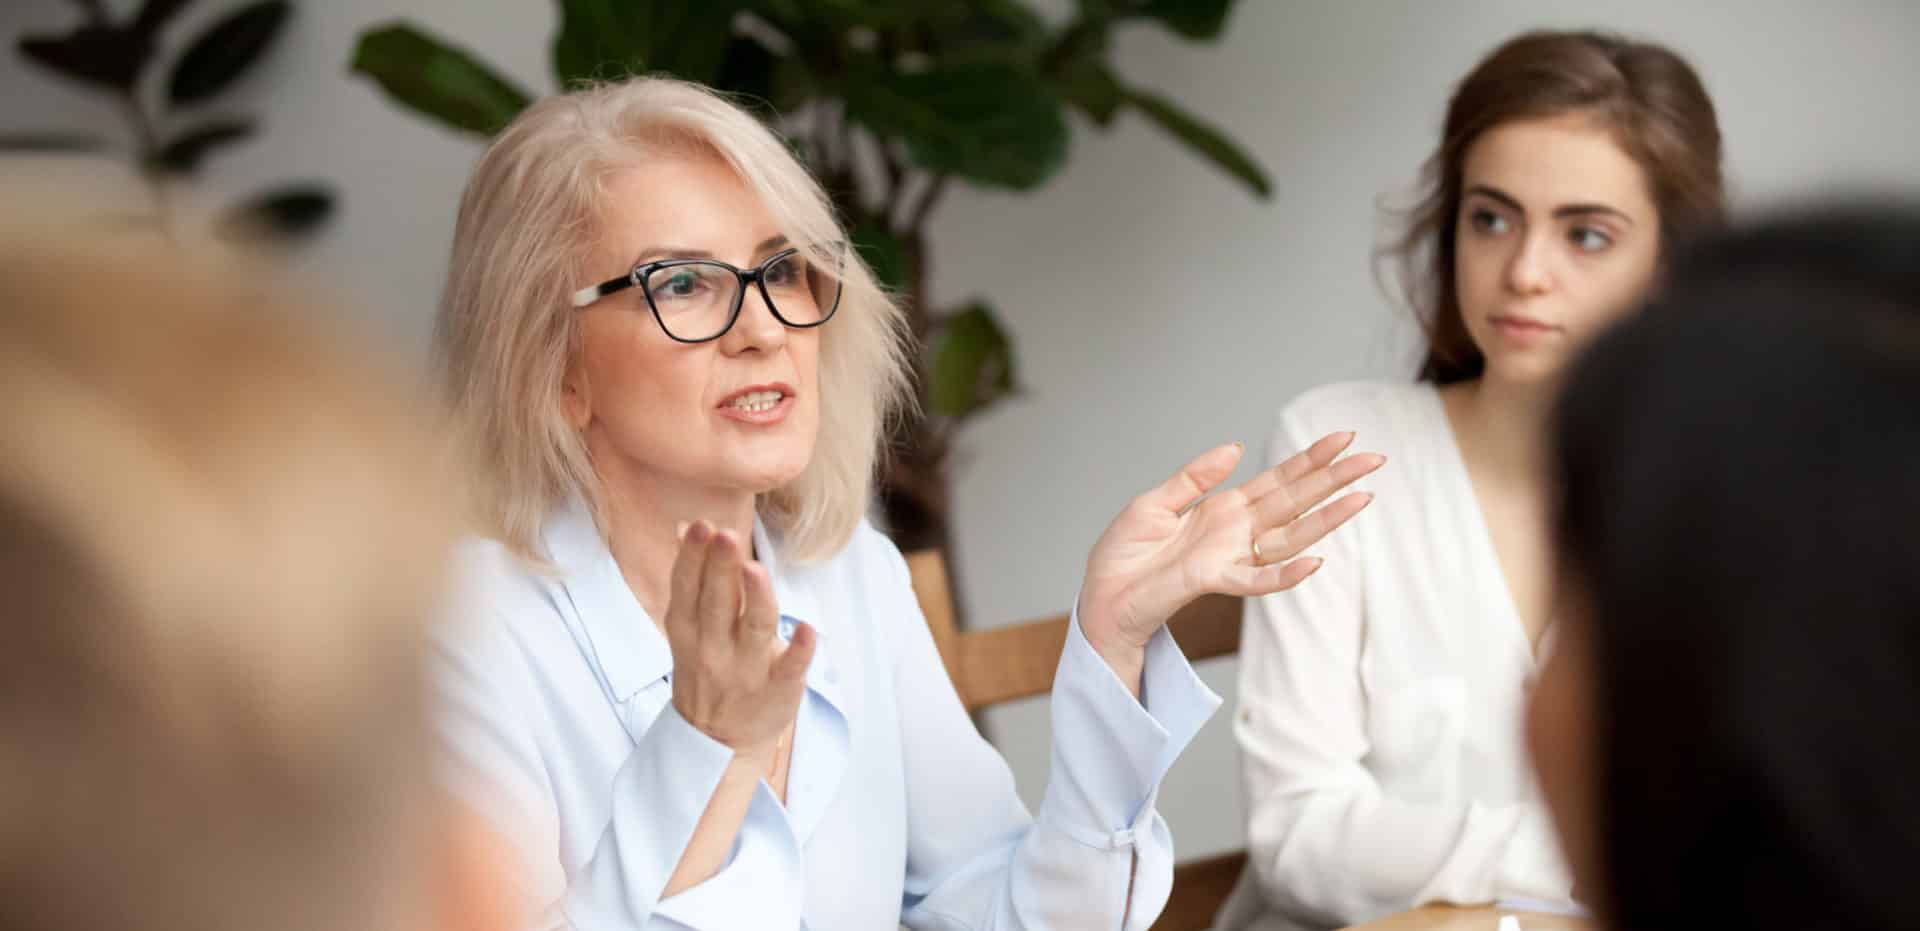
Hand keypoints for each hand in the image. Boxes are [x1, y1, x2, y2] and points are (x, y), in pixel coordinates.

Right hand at [664, 521, 813, 759]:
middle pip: (717, 602)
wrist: (717, 740)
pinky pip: (789, 669)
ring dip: (756, 599)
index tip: (701, 526)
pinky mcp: (778, 689)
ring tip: (755, 570)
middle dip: (720, 568)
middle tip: (726, 534)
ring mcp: (746, 670)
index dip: (693, 557)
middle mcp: (714, 648)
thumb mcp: (689, 627)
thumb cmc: (706, 667)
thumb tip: (687, 525)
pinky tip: (808, 630)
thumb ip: (692, 577)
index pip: (687, 587)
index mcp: (688, 629)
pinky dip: (798, 651)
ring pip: (753, 629)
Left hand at [1078, 432, 1382, 665]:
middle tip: (1374, 458)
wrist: (1101, 597)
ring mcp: (1230, 558)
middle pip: (1295, 501)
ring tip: (1363, 498)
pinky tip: (1316, 562)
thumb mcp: (1154, 503)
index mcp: (1224, 509)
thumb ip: (1194, 477)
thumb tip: (1235, 447)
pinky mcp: (1213, 581)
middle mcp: (1236, 532)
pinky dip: (1285, 574)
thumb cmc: (1124, 555)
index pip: (1278, 480)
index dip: (1310, 459)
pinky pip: (1257, 581)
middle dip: (1334, 480)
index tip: (1344, 437)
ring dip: (1327, 520)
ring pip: (1290, 537)